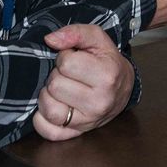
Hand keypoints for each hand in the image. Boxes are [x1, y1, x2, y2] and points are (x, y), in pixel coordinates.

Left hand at [34, 24, 134, 140]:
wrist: (123, 88)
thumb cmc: (107, 61)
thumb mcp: (97, 39)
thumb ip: (75, 32)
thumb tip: (50, 40)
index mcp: (107, 76)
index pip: (66, 63)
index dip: (65, 57)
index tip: (74, 59)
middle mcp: (99, 102)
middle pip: (55, 86)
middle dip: (57, 76)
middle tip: (68, 75)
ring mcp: (88, 121)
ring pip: (49, 109)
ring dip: (48, 96)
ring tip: (60, 89)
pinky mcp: (77, 133)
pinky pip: (48, 131)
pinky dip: (42, 120)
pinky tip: (52, 106)